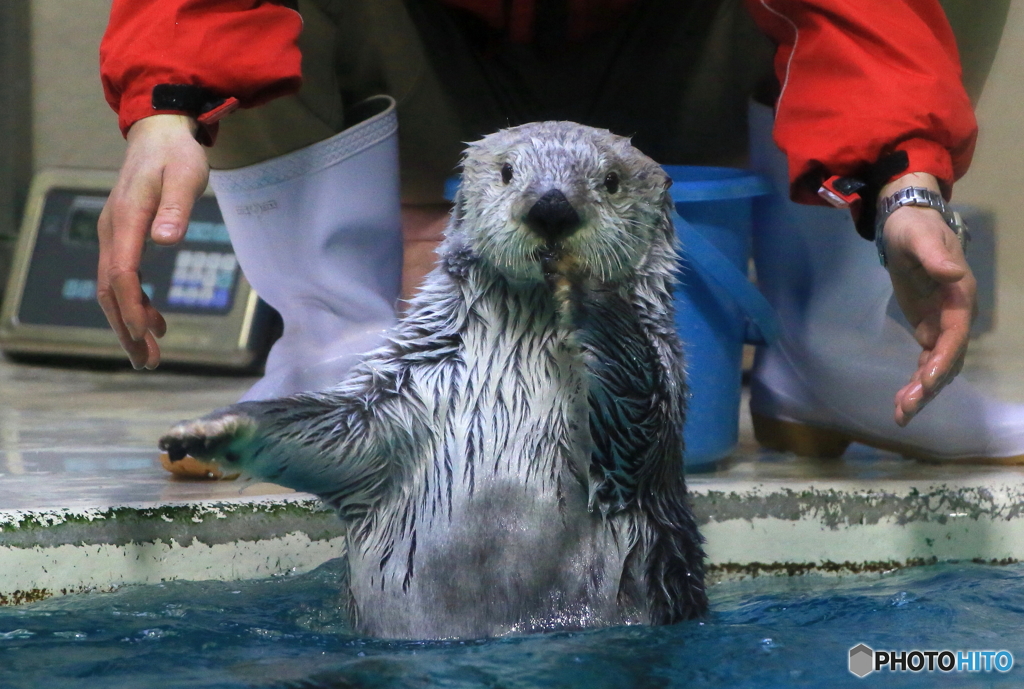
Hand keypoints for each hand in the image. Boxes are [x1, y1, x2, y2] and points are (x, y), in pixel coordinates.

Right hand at [96, 115, 208, 368]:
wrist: (160, 132)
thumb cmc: (177, 154)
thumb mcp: (186, 176)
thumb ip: (177, 208)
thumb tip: (164, 241)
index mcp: (126, 218)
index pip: (122, 273)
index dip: (132, 307)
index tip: (145, 336)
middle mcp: (112, 230)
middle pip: (111, 290)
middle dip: (126, 329)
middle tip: (146, 362)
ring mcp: (114, 234)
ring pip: (112, 289)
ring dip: (128, 323)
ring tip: (148, 355)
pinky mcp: (123, 236)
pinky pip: (122, 278)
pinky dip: (135, 304)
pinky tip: (156, 322)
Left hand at [880, 173, 976, 426]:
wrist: (908, 224)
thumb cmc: (914, 229)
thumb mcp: (919, 238)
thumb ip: (935, 256)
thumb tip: (953, 273)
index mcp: (960, 296)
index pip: (956, 335)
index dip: (944, 359)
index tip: (928, 381)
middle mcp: (956, 316)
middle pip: (948, 358)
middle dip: (929, 386)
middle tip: (906, 410)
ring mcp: (943, 324)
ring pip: (938, 366)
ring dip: (922, 391)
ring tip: (901, 414)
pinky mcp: (928, 328)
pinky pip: (926, 361)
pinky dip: (916, 381)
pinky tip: (901, 402)